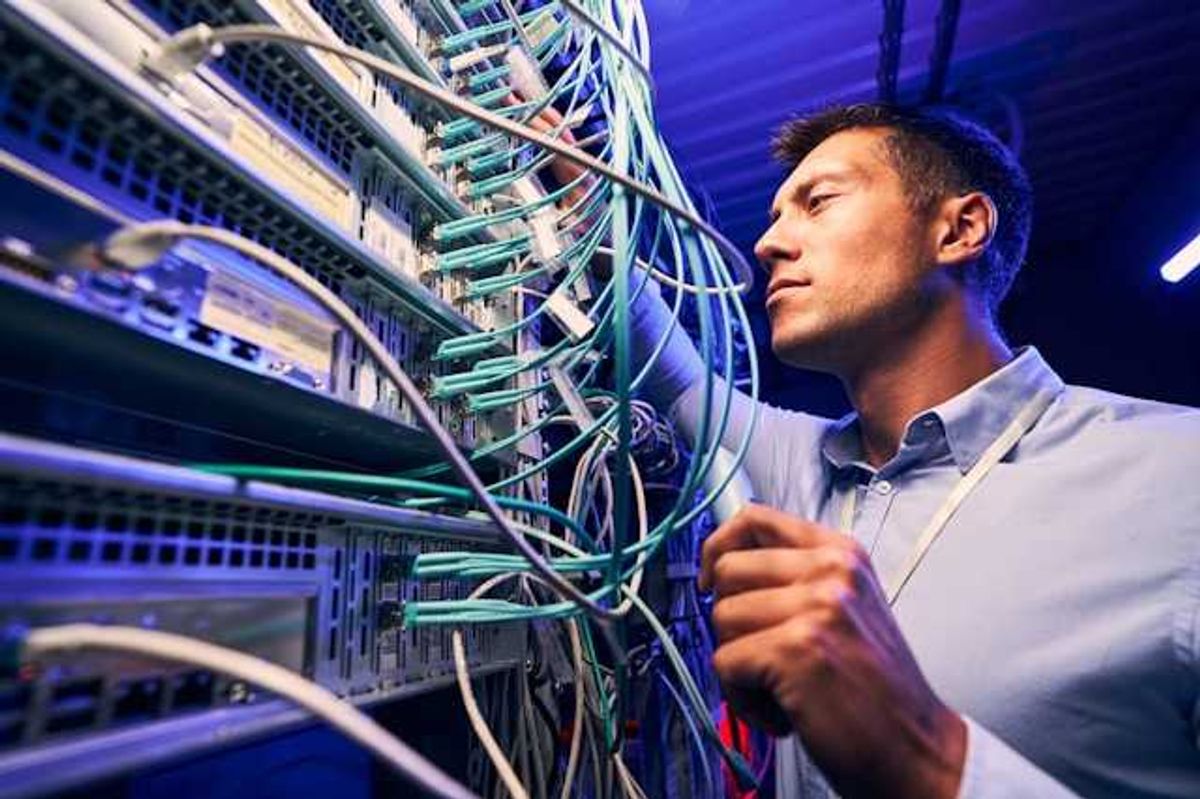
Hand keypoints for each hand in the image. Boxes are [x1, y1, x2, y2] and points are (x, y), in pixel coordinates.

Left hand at [699, 504, 966, 798]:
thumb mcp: (846, 608)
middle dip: (730, 621)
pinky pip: (725, 664)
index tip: (711, 578)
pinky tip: (783, 712)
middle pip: (728, 570)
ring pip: (721, 618)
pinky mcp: (797, 649)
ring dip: (739, 665)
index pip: (755, 518)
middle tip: (765, 656)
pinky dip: (743, 698)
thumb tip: (722, 566)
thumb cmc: (875, 690)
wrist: (917, 750)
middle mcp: (832, 570)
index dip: (718, 546)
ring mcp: (816, 606)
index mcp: (841, 553)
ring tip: (782, 688)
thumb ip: (795, 578)